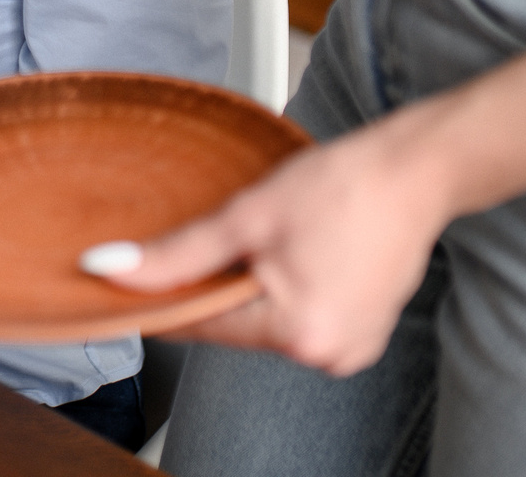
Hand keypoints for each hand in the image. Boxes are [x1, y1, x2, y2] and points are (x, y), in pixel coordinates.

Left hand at [80, 51, 525, 373]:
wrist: (414, 170)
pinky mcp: (362, 332)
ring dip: (253, 283)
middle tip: (230, 232)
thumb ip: (177, 253)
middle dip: (217, 282)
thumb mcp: (248, 215)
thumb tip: (111, 268)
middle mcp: (329, 355)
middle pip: (234, 324)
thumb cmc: (344, 185)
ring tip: (279, 235)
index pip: (200, 326)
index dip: (161, 296)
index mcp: (299, 333)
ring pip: (266, 318)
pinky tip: (300, 249)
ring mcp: (350, 348)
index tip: (131, 273)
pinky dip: (287, 287)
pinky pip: (300, 314)